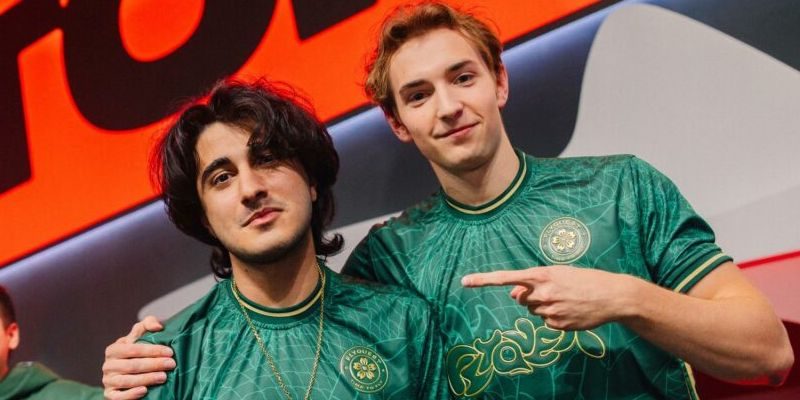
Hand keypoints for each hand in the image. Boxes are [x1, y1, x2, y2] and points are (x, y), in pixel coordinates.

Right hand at [103, 316, 174, 399]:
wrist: (130, 372)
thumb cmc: (138, 351)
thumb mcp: (141, 335)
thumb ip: (148, 324)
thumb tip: (158, 326)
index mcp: (113, 349)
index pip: (133, 349)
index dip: (152, 350)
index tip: (170, 352)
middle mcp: (108, 365)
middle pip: (132, 365)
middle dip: (154, 364)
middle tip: (171, 364)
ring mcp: (108, 381)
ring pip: (127, 381)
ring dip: (147, 379)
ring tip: (164, 377)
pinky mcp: (110, 395)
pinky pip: (118, 397)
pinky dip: (131, 394)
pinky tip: (145, 390)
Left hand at [462, 265, 637, 330]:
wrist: (612, 296)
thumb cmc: (584, 280)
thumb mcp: (559, 274)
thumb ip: (533, 283)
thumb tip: (514, 295)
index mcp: (542, 274)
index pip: (507, 277)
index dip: (484, 280)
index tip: (465, 281)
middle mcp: (543, 292)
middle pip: (521, 298)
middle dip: (530, 296)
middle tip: (553, 291)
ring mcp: (550, 310)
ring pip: (533, 311)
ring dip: (544, 306)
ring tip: (566, 299)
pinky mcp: (558, 325)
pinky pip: (546, 322)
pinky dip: (555, 317)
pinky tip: (571, 311)